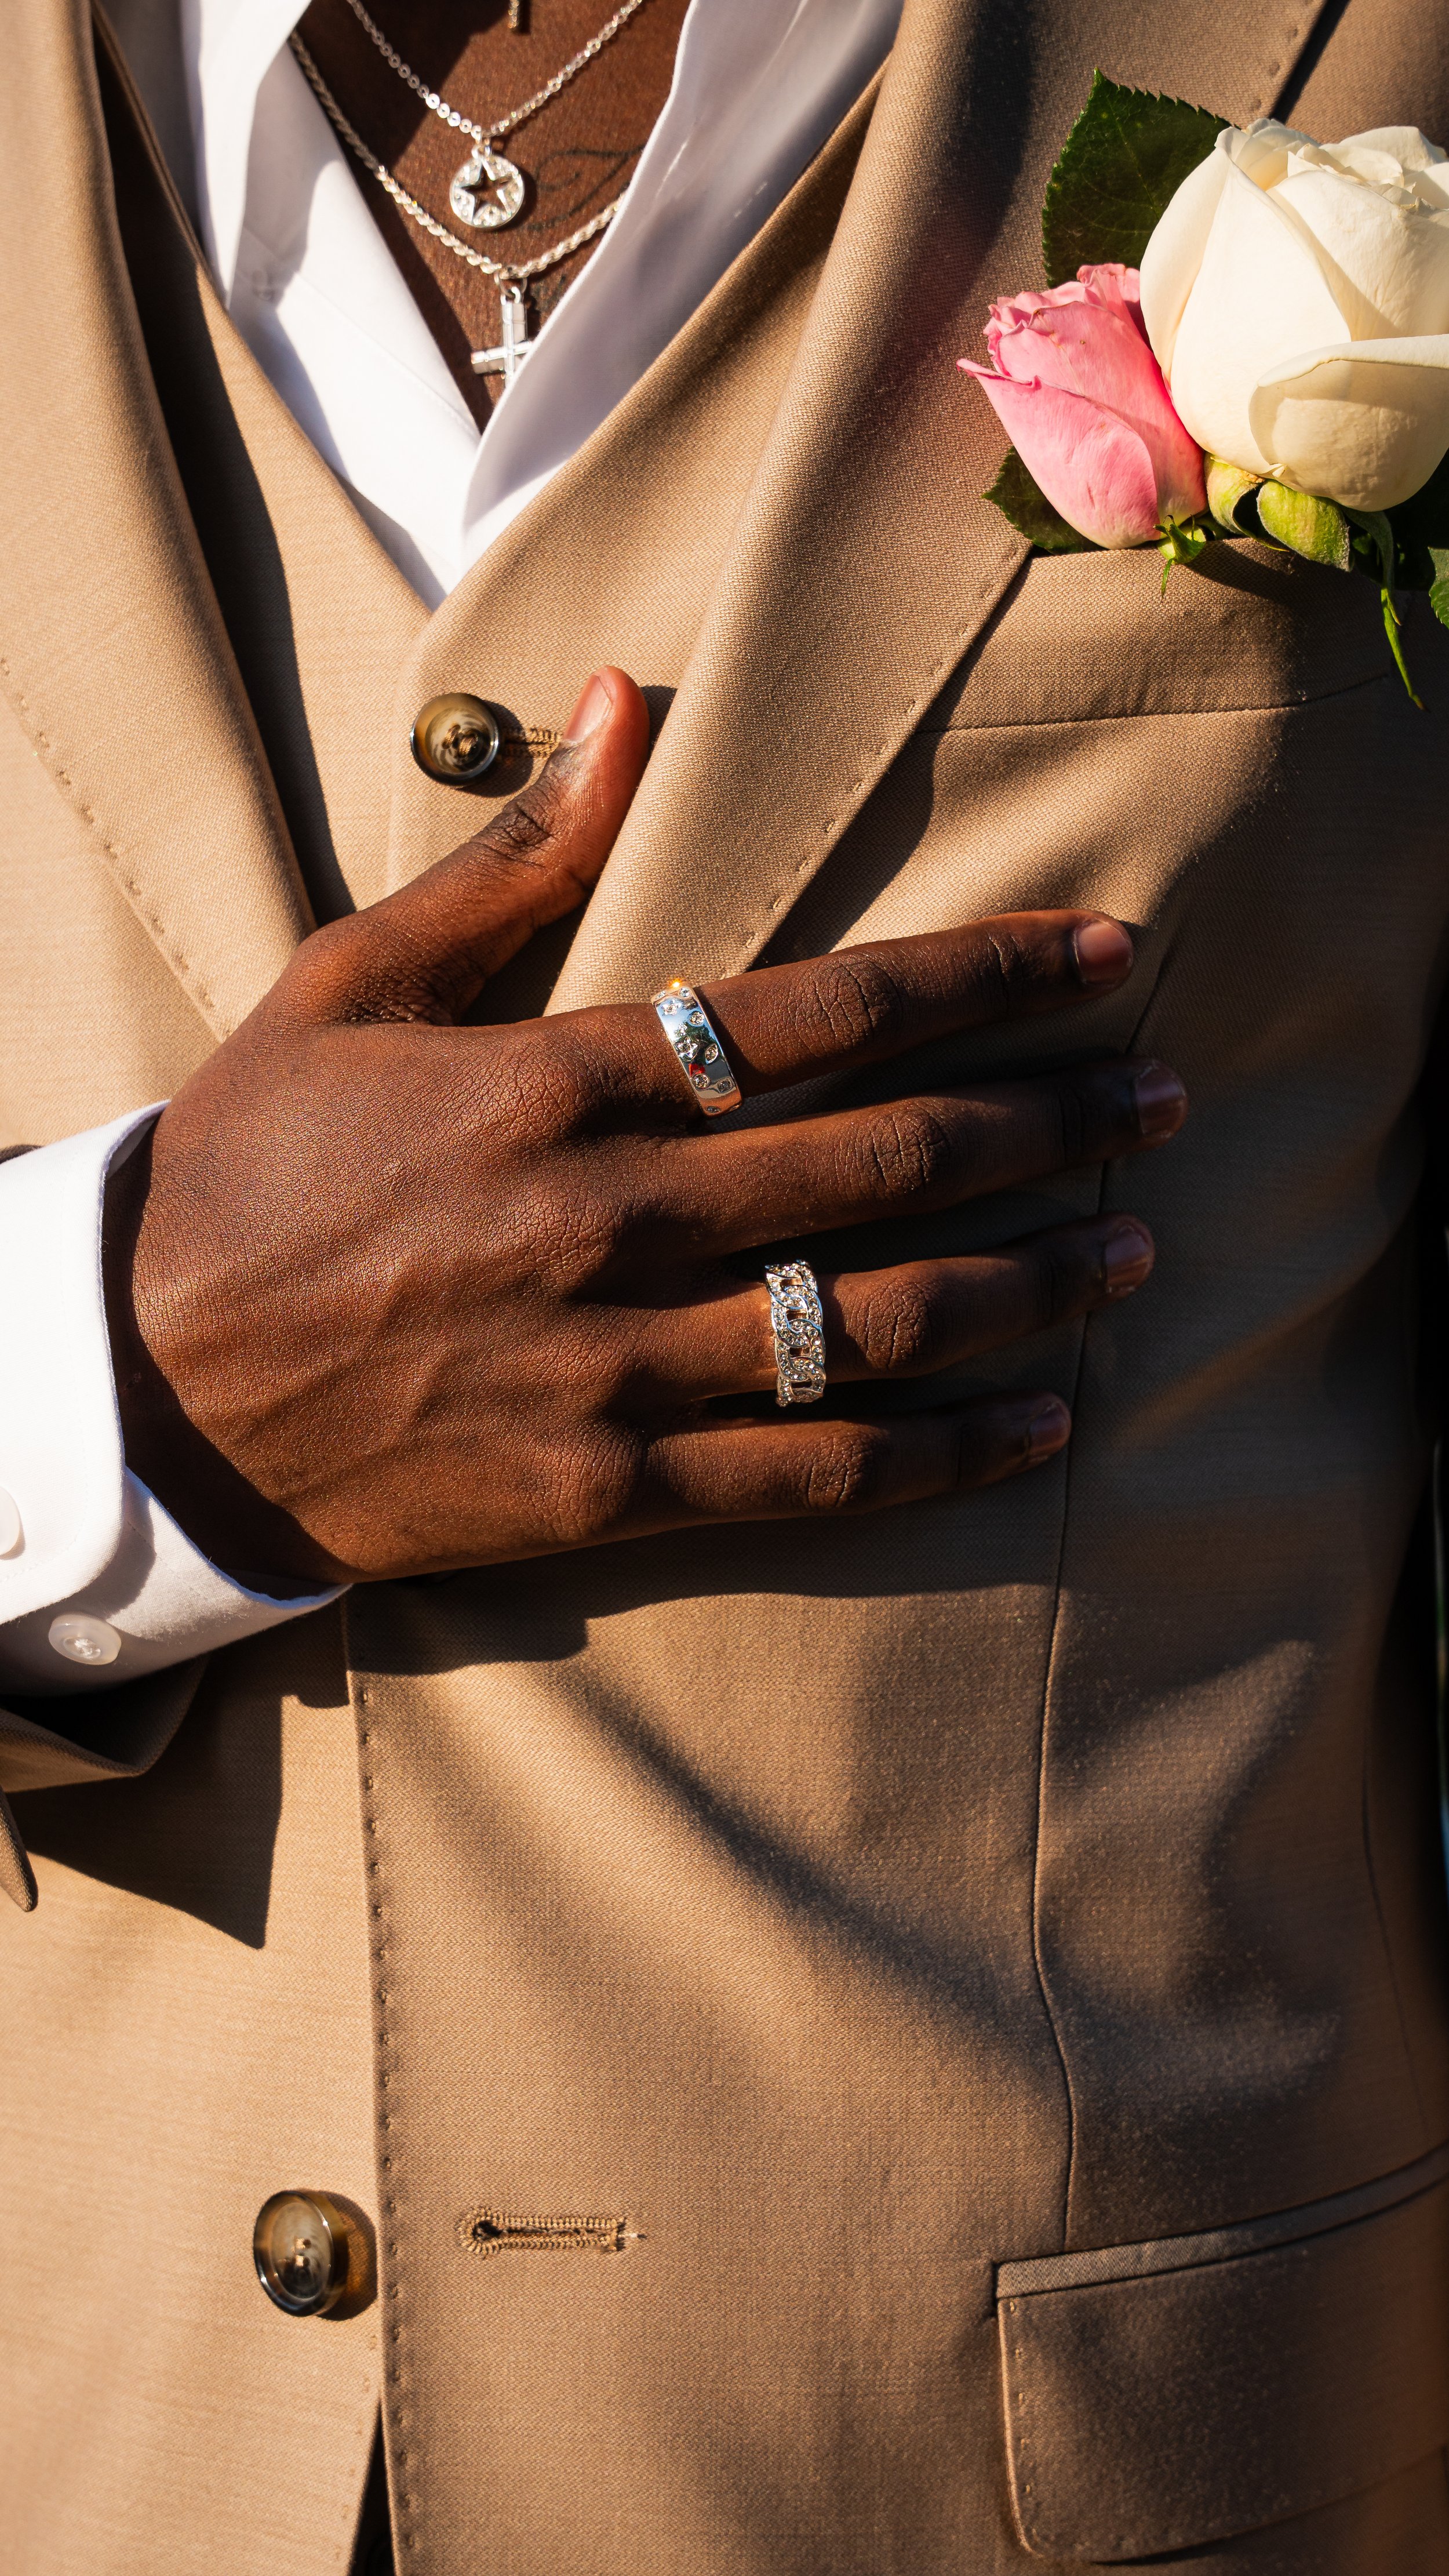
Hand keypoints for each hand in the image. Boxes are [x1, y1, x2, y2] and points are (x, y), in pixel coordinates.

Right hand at [102, 669, 1185, 1587]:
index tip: (1102, 958)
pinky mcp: (607, 1490)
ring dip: (1033, 1279)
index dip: (984, 979)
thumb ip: (512, 863)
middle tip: (1170, 1098)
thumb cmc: (244, 1171)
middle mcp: (613, 1220)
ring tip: (1141, 1247)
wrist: (139, 1390)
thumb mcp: (347, 984)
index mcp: (561, 1084)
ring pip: (878, 1317)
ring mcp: (616, 1364)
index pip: (824, 1014)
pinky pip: (814, 1475)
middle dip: (1053, 1121)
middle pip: (888, 1159)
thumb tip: (624, 705)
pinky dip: (942, 1455)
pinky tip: (1043, 1423)